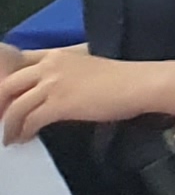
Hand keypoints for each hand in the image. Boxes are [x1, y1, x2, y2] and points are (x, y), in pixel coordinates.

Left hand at [0, 45, 147, 142]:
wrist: (140, 84)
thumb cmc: (123, 78)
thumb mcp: (86, 67)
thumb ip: (65, 75)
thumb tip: (52, 94)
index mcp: (56, 56)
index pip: (18, 66)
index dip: (6, 86)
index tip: (5, 101)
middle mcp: (50, 66)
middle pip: (8, 86)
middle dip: (0, 106)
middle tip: (1, 120)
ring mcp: (53, 84)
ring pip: (16, 106)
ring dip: (9, 125)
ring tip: (9, 137)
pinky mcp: (60, 104)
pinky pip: (30, 120)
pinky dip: (23, 132)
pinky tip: (24, 138)